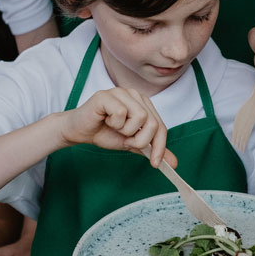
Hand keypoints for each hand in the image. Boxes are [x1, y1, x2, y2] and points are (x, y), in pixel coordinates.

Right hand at [60, 87, 175, 167]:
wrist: (80, 132)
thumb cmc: (105, 133)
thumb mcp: (132, 143)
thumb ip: (152, 149)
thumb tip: (173, 163)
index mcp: (144, 104)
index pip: (161, 126)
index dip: (160, 146)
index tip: (154, 163)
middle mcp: (135, 94)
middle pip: (153, 123)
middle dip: (140, 140)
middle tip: (126, 141)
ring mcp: (121, 92)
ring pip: (140, 117)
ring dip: (126, 131)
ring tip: (114, 127)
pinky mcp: (106, 95)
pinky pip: (121, 113)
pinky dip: (114, 124)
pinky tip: (105, 120)